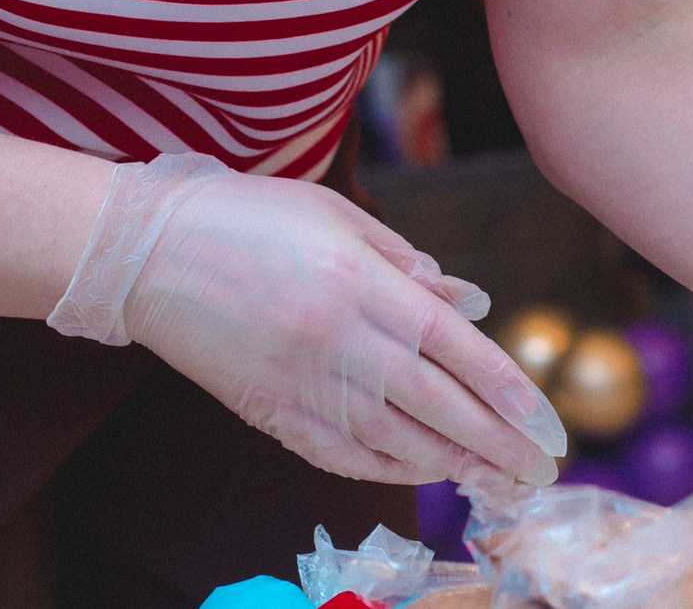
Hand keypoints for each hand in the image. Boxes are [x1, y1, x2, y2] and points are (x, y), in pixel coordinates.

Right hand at [49, 154, 565, 484]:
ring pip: (396, 440)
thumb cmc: (250, 219)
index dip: (508, 390)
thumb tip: (470, 305)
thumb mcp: (338, 217)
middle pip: (438, 405)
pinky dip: (390, 468)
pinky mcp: (270, 412)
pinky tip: (425, 470)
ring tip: (496, 476)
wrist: (146, 254)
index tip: (546, 422)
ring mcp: (303, 383)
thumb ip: (408, 264)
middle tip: (539, 468)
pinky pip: (342, 455)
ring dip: (453, 463)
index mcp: (361, 283)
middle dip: (497, 441)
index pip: (456, 348)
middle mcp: (339, 341)